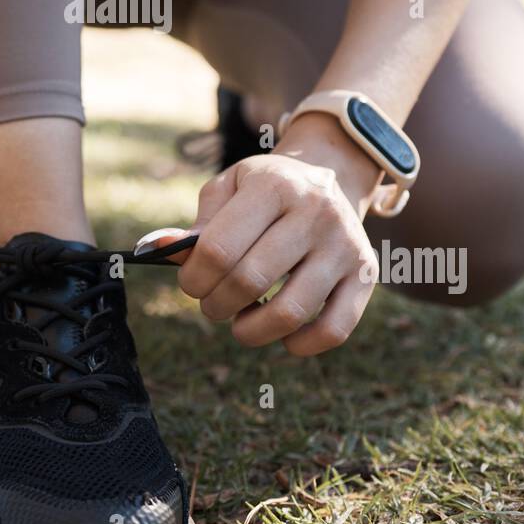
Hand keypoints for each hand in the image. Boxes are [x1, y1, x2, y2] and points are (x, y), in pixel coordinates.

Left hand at [144, 147, 378, 355]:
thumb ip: (196, 225)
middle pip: (249, 281)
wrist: (330, 178)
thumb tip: (157, 249)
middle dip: (216, 305)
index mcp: (274, 185)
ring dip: (251, 331)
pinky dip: (299, 345)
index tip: (191, 283)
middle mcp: (316, 211)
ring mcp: (345, 245)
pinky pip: (333, 330)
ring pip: (290, 312)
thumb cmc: (265, 191)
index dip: (193, 278)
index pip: (219, 249)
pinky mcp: (366, 274)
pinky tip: (281, 335)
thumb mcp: (229, 190)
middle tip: (212, 304)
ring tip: (241, 322)